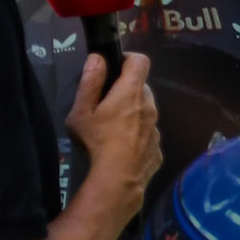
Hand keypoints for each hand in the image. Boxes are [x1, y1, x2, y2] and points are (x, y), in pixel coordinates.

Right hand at [65, 52, 162, 221]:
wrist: (117, 181)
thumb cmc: (97, 142)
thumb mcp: (82, 111)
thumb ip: (90, 82)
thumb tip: (98, 58)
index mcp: (132, 92)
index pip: (141, 60)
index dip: (127, 59)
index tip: (114, 68)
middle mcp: (150, 107)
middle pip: (141, 88)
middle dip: (126, 90)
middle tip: (106, 105)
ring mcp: (156, 129)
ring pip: (146, 112)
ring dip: (133, 114)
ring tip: (113, 131)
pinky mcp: (158, 150)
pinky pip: (148, 135)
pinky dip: (138, 137)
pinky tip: (123, 150)